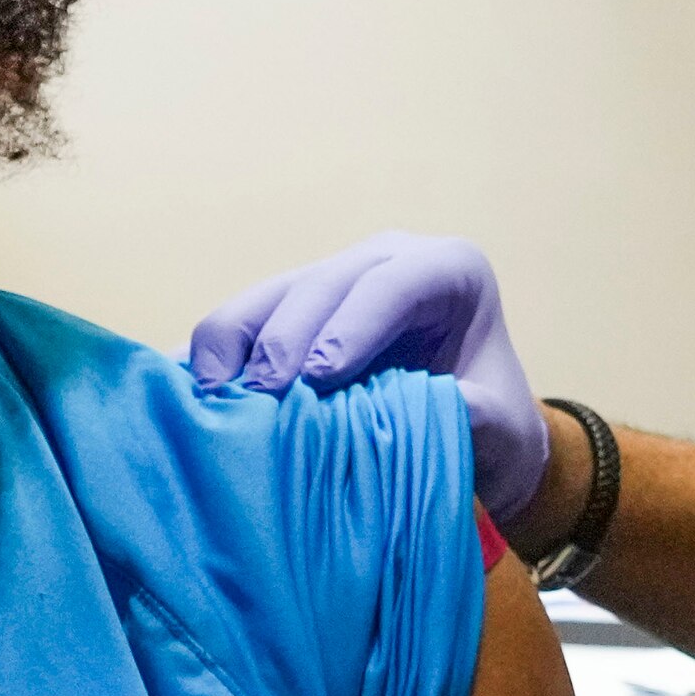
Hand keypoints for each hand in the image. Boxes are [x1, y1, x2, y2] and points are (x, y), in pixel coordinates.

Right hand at [183, 233, 547, 527]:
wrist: (475, 434)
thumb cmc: (495, 425)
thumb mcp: (505, 429)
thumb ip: (478, 418)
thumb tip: (441, 409)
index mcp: (449, 270)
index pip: (395, 284)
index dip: (352, 324)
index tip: (319, 377)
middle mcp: (387, 260)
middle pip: (323, 283)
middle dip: (286, 335)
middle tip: (260, 392)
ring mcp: (334, 283)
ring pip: (271, 295)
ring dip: (236, 342)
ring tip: (215, 393)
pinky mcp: (294, 314)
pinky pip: (245, 324)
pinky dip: (215, 357)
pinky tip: (189, 389)